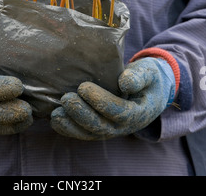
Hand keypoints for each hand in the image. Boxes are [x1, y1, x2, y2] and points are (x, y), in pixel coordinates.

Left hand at [51, 57, 175, 139]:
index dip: (100, 101)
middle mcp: (123, 126)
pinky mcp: (100, 128)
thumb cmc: (148, 78)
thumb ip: (139, 77)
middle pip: (100, 126)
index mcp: (138, 113)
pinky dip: (68, 129)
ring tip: (56, 114)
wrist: (150, 89)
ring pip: (89, 133)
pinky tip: (55, 120)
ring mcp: (111, 129)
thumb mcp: (149, 72)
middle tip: (66, 98)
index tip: (83, 87)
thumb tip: (125, 82)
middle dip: (81, 114)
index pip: (118, 111)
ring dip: (71, 126)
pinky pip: (84, 133)